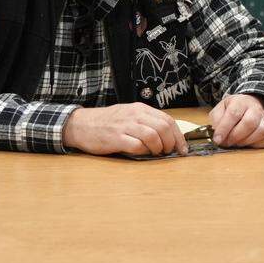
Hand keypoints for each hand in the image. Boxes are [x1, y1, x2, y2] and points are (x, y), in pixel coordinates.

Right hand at [62, 103, 187, 156]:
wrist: (81, 124)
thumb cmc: (108, 122)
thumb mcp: (129, 115)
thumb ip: (146, 121)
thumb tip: (168, 135)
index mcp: (141, 109)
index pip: (168, 120)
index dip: (178, 135)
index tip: (182, 147)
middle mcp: (135, 115)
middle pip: (163, 128)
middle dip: (171, 143)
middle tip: (168, 152)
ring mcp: (125, 126)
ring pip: (153, 136)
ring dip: (158, 148)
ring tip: (156, 153)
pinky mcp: (116, 138)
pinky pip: (137, 146)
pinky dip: (144, 152)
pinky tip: (142, 153)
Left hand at [209, 94, 263, 148]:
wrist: (249, 105)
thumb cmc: (232, 109)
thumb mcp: (220, 109)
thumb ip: (216, 120)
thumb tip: (217, 134)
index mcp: (240, 102)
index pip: (233, 114)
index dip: (224, 128)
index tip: (217, 139)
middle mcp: (255, 109)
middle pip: (249, 123)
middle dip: (235, 136)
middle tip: (226, 142)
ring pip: (260, 132)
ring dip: (245, 141)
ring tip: (236, 143)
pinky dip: (256, 145)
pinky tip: (247, 143)